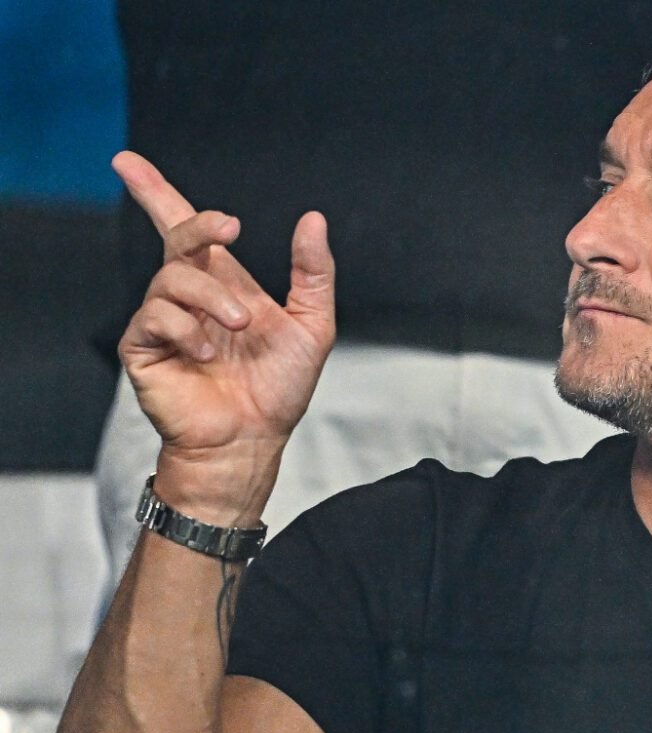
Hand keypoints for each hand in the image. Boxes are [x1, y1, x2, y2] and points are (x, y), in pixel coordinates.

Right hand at [114, 151, 335, 518]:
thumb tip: (313, 218)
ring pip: (172, 277)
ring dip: (210, 295)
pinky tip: (207, 351)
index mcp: (225, 284)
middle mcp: (191, 297)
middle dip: (201, 223)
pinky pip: (155, 316)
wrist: (254, 439)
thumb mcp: (312, 324)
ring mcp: (165, 321)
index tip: (127, 162)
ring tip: (239, 325)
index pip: (186, 230)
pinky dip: (187, 328)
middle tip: (233, 227)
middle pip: (179, 237)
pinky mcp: (144, 348)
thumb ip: (313, 272)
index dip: (155, 192)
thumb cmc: (279, 388)